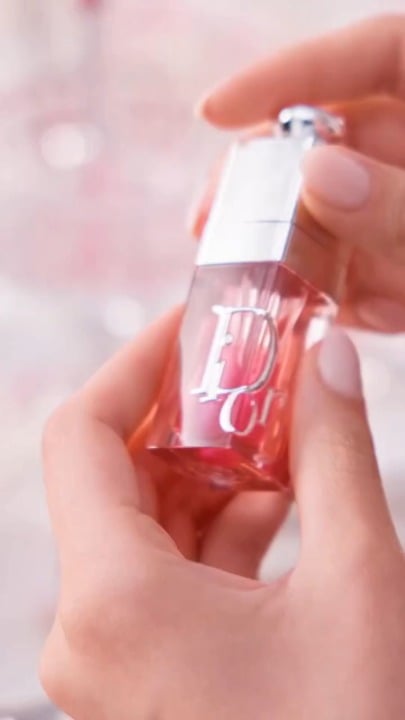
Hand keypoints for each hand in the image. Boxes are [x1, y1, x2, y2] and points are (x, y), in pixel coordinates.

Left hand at [40, 307, 404, 718]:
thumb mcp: (356, 584)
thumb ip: (338, 455)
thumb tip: (329, 362)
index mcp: (116, 601)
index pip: (82, 435)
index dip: (137, 363)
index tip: (194, 325)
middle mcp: (88, 629)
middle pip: (115, 474)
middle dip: (188, 412)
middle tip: (253, 368)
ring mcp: (110, 655)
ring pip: (143, 520)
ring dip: (210, 467)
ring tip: (281, 426)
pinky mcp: (142, 670)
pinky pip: (165, 568)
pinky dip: (215, 523)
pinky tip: (280, 496)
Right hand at [192, 13, 404, 332]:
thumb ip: (398, 202)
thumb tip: (317, 174)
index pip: (370, 57)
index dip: (287, 77)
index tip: (213, 111)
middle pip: (326, 149)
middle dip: (262, 187)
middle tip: (207, 224)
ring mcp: (400, 220)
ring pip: (329, 222)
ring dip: (286, 256)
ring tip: (245, 286)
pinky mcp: (401, 275)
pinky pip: (356, 281)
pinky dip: (334, 303)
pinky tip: (332, 321)